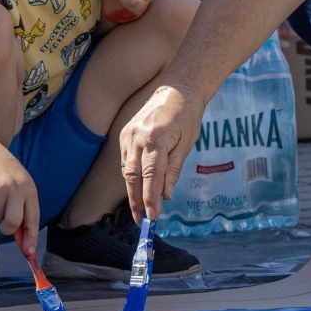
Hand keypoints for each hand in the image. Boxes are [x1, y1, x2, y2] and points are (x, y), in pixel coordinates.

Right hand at [0, 146, 38, 239]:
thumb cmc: (10, 180)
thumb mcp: (22, 191)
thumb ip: (24, 214)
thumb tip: (25, 245)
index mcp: (29, 190)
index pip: (32, 218)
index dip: (31, 237)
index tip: (29, 252)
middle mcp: (15, 188)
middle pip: (12, 223)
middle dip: (7, 228)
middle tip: (4, 223)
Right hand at [119, 82, 200, 220]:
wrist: (176, 89)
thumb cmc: (186, 117)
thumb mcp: (186, 145)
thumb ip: (172, 170)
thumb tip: (166, 196)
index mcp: (156, 138)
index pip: (150, 176)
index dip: (150, 199)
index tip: (152, 217)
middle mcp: (137, 136)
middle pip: (133, 176)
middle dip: (136, 201)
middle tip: (141, 221)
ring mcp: (127, 134)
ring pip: (127, 170)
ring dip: (132, 191)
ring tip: (140, 210)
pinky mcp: (124, 134)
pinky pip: (126, 160)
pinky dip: (132, 175)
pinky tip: (138, 187)